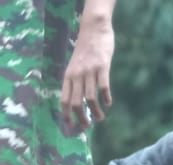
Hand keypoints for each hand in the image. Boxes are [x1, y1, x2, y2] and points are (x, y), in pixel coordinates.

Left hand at [61, 18, 113, 133]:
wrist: (94, 29)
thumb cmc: (85, 49)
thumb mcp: (74, 65)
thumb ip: (74, 81)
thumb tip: (76, 101)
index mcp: (68, 76)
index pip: (64, 100)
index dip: (66, 115)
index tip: (71, 126)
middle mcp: (77, 75)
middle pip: (76, 103)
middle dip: (81, 118)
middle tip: (87, 126)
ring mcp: (89, 71)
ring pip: (90, 98)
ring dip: (95, 112)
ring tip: (100, 118)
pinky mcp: (102, 66)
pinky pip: (103, 87)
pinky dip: (106, 98)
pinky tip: (108, 103)